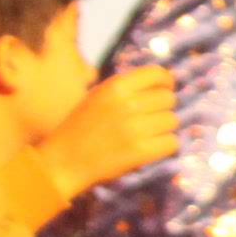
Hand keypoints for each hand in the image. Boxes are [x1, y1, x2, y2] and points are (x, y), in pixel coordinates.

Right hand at [37, 67, 177, 195]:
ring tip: (146, 136)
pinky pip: (172, 142)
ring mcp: (135, 128)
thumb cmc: (81, 129)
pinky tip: (150, 149)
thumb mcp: (98, 97)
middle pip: (169, 98)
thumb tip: (165, 84)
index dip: (166, 82)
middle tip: (149, 120)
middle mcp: (127, 103)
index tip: (165, 90)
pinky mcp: (140, 151)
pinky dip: (165, 147)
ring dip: (163, 129)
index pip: (158, 74)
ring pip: (172, 121)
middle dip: (162, 109)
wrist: (63, 162)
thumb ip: (127, 89)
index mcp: (115, 86)